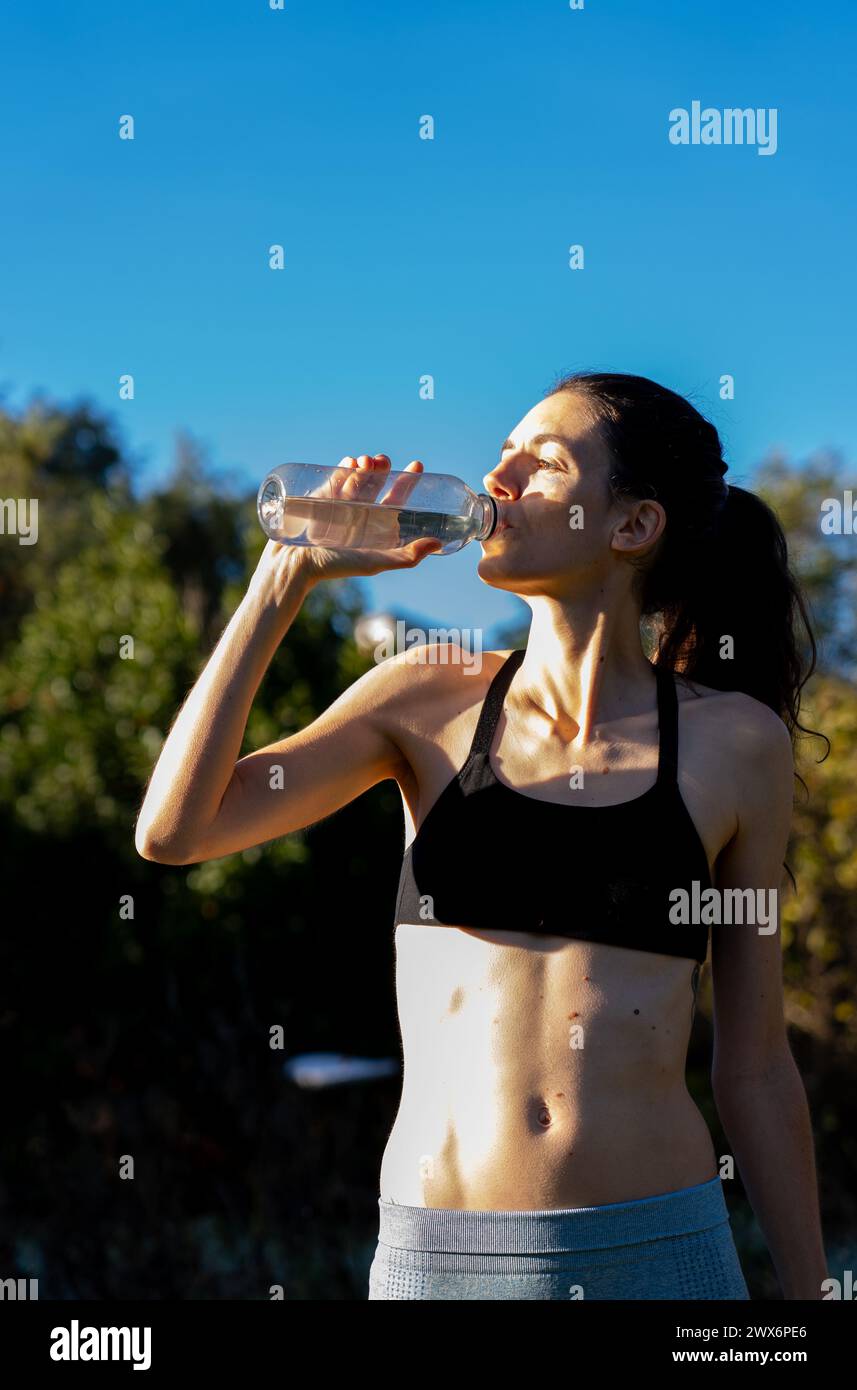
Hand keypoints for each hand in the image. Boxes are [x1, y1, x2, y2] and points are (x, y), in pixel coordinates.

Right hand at [264, 454, 442, 584]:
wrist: (295, 563)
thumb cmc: (336, 566)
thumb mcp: (376, 561)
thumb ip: (407, 556)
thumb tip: (438, 543)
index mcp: (376, 525)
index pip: (397, 498)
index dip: (408, 481)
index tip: (417, 465)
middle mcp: (361, 512)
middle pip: (377, 482)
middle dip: (383, 467)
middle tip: (383, 461)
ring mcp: (340, 502)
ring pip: (358, 476)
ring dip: (365, 464)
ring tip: (367, 462)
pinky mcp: (321, 496)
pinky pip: (336, 475)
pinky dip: (344, 466)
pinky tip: (350, 461)